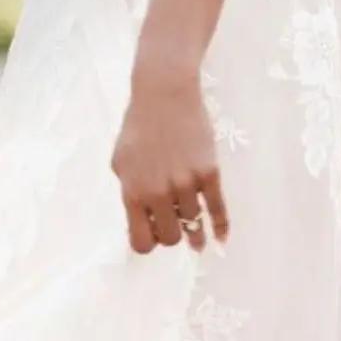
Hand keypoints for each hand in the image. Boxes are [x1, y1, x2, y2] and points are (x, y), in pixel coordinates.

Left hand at [110, 64, 230, 255]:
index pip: (140, 241)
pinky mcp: (209, 174)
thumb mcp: (120, 162)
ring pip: (193, 225)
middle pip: (170, 238)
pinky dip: (220, 228)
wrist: (164, 97)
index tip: (151, 237)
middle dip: (170, 236)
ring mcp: (186, 184)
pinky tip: (221, 238)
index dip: (146, 243)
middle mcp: (158, 193)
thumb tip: (141, 220)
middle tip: (173, 229)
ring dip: (193, 231)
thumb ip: (129, 192)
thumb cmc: (137, 128)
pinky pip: (218, 211)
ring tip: (196, 238)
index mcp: (132, 192)